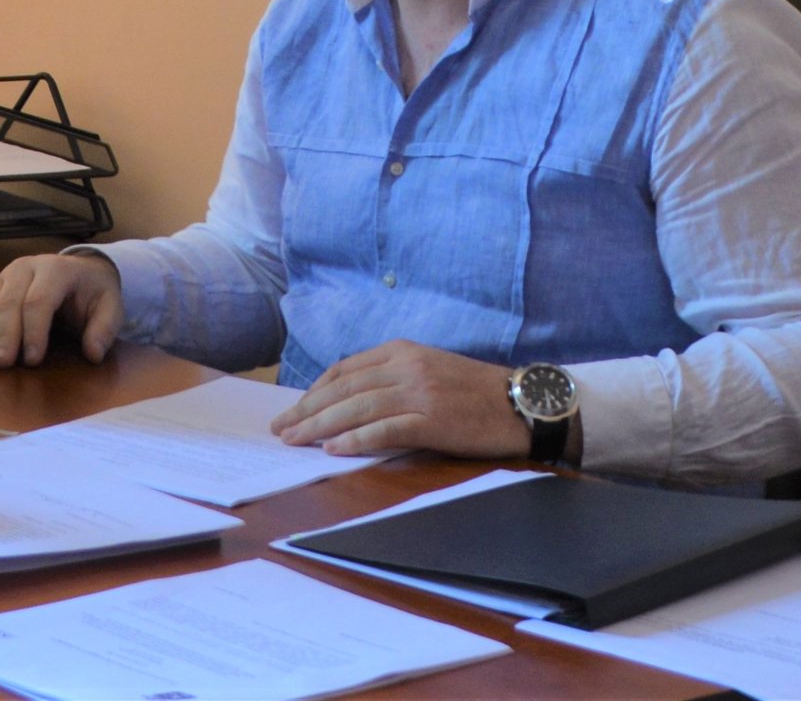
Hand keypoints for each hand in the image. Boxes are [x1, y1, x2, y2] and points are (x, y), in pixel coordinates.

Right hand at [0, 252, 123, 366]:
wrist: (81, 272)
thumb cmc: (92, 293)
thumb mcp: (110, 306)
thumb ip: (105, 328)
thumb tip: (93, 353)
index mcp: (56, 269)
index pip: (39, 300)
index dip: (33, 331)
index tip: (32, 360)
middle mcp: (26, 268)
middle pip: (9, 301)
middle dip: (4, 335)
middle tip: (2, 364)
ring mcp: (5, 276)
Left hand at [268, 340, 531, 458]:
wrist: (520, 402)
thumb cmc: (474, 392)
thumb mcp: (428, 371)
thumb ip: (392, 380)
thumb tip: (349, 403)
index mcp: (402, 351)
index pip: (345, 370)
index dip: (314, 391)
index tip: (292, 410)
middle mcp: (406, 366)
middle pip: (344, 388)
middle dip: (307, 409)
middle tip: (281, 429)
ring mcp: (420, 391)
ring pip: (358, 407)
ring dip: (320, 425)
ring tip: (296, 441)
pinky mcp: (434, 418)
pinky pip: (386, 429)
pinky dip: (357, 439)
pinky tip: (334, 449)